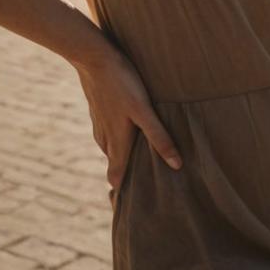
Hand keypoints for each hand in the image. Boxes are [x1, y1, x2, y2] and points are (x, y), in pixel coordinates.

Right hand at [74, 43, 182, 204]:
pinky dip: (121, 141)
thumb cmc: (122, 83)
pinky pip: (110, 135)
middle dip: (129, 179)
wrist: (93, 57)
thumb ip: (158, 137)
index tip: (136, 212)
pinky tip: (132, 133)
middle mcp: (105, 141)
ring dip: (126, 158)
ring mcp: (100, 126)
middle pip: (116, 169)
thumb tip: (176, 165)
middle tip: (148, 189)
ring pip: (113, 151)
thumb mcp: (143, 110)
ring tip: (146, 162)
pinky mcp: (100, 113)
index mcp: (116, 145)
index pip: (117, 182)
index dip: (124, 198)